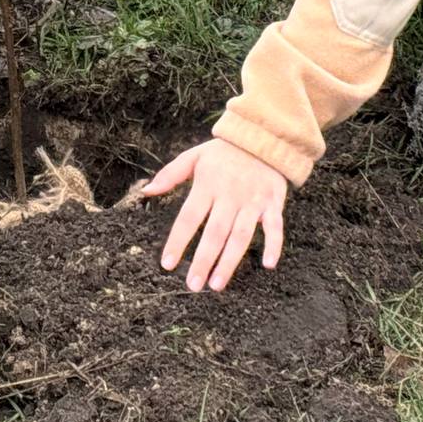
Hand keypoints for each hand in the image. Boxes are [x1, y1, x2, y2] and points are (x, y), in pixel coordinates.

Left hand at [139, 137, 287, 291]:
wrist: (263, 136)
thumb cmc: (224, 152)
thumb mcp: (194, 156)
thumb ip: (170, 174)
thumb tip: (146, 191)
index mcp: (208, 185)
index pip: (189, 217)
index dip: (178, 241)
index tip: (167, 264)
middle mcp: (230, 195)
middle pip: (214, 233)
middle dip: (202, 260)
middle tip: (193, 285)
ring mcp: (253, 201)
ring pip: (241, 235)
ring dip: (229, 261)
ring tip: (217, 284)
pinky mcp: (274, 203)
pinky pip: (275, 227)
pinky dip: (274, 245)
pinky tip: (268, 265)